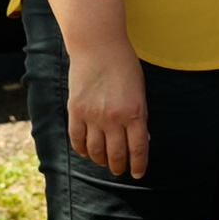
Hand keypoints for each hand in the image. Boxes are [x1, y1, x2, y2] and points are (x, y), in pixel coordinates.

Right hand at [66, 40, 149, 177]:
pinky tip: (87, 151)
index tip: (138, 173)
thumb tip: (142, 140)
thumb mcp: (140, 91)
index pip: (138, 148)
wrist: (98, 47)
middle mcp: (114, 117)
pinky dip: (82, 150)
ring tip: (105, 161)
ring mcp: (93, 115)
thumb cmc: (124, 67)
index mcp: (135, 112)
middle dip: (119, 166)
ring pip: (96, 151)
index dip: (139, 164)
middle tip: (120, 170)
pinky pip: (77, 139)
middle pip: (116, 154)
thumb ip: (140, 115)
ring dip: (101, 160)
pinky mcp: (75, 111)